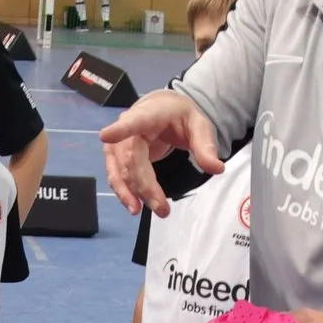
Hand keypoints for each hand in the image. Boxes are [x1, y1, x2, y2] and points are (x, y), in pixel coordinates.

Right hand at [99, 91, 219, 216]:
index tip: (106, 135)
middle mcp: (127, 127)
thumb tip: (217, 169)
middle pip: (131, 158)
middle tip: (161, 208)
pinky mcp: (114, 156)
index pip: (134, 121)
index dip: (120, 129)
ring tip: (141, 211)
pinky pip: (116, 176)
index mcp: (150, 114)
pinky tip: (133, 205)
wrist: (160, 110)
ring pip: (119, 170)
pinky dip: (123, 192)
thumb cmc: (179, 117)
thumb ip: (206, 146)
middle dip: (144, 185)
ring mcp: (118, 142)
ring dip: (129, 193)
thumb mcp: (199, 125)